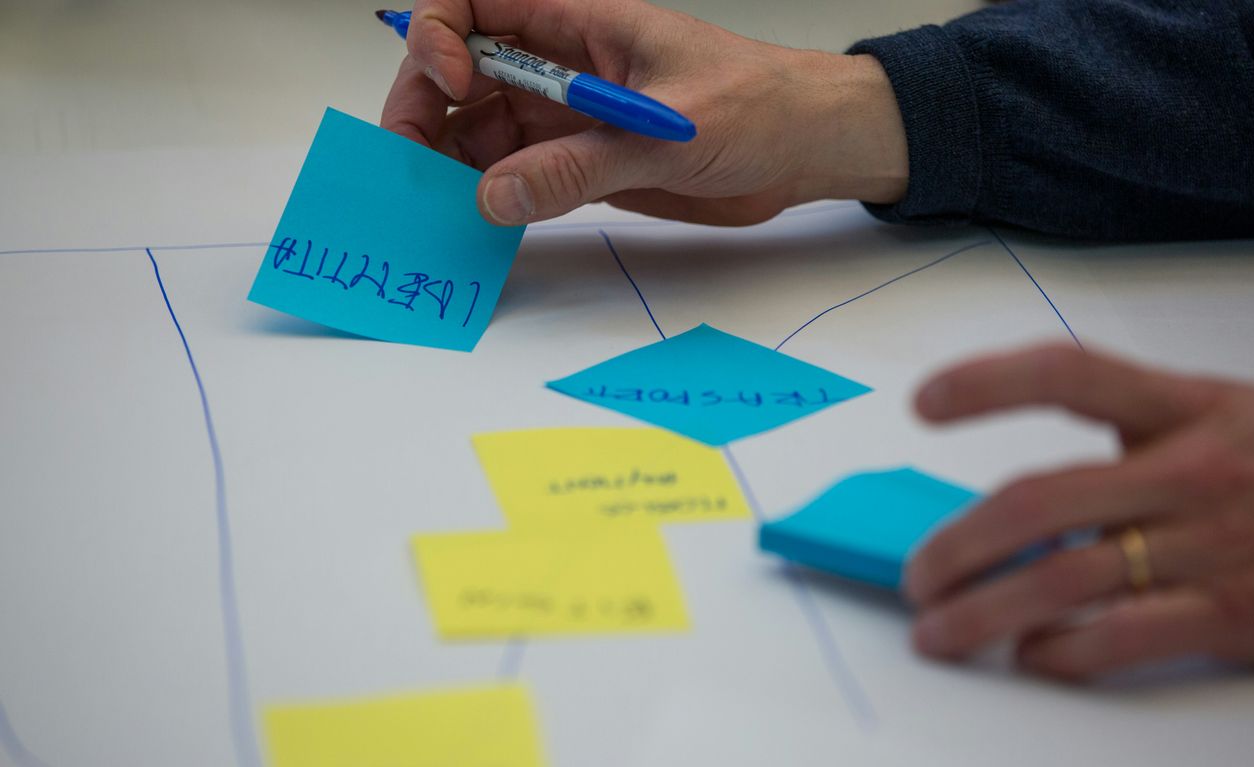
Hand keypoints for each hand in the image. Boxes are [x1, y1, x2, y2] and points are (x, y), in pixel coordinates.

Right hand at [380, 0, 907, 225]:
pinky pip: (516, 173)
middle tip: (408, 162)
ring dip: (448, 161)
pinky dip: (488, 196)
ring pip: (480, 127)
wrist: (807, 147)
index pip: (477, 2)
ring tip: (430, 204)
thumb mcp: (667, 132)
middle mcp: (561, 63)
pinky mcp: (581, 161)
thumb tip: (493, 195)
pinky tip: (475, 220)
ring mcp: (567, 114)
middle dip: (423, 106)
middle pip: (460, 69)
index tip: (451, 85)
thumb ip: (579, 165)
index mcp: (579, 20)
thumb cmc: (759, 105)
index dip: (440, 35)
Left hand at [906, 344, 1253, 680]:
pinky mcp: (1231, 616)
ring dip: (983, 610)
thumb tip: (1029, 491)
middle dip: (958, 543)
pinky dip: (1060, 652)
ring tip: (940, 628)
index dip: (986, 383)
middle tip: (918, 570)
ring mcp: (1210, 547)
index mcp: (1184, 406)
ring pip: (1064, 578)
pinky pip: (1121, 638)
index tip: (924, 402)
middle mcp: (1189, 472)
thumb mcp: (1222, 409)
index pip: (1067, 373)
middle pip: (1038, 499)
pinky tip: (1030, 653)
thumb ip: (1130, 428)